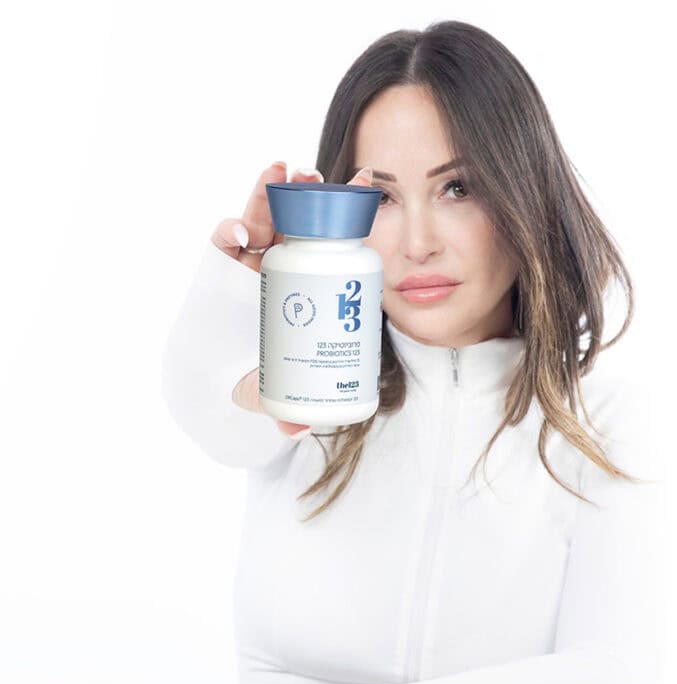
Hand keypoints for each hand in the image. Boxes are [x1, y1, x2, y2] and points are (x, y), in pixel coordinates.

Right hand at [216, 161, 374, 436]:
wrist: (216, 381)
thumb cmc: (258, 376)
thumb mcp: (277, 390)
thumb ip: (288, 408)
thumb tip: (301, 429)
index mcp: (308, 287)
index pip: (329, 244)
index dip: (346, 216)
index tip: (369, 190)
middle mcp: (280, 270)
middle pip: (296, 223)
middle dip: (307, 194)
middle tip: (320, 173)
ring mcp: (247, 266)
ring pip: (259, 221)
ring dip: (267, 193)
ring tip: (279, 168)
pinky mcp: (217, 270)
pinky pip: (221, 243)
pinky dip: (227, 232)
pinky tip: (237, 232)